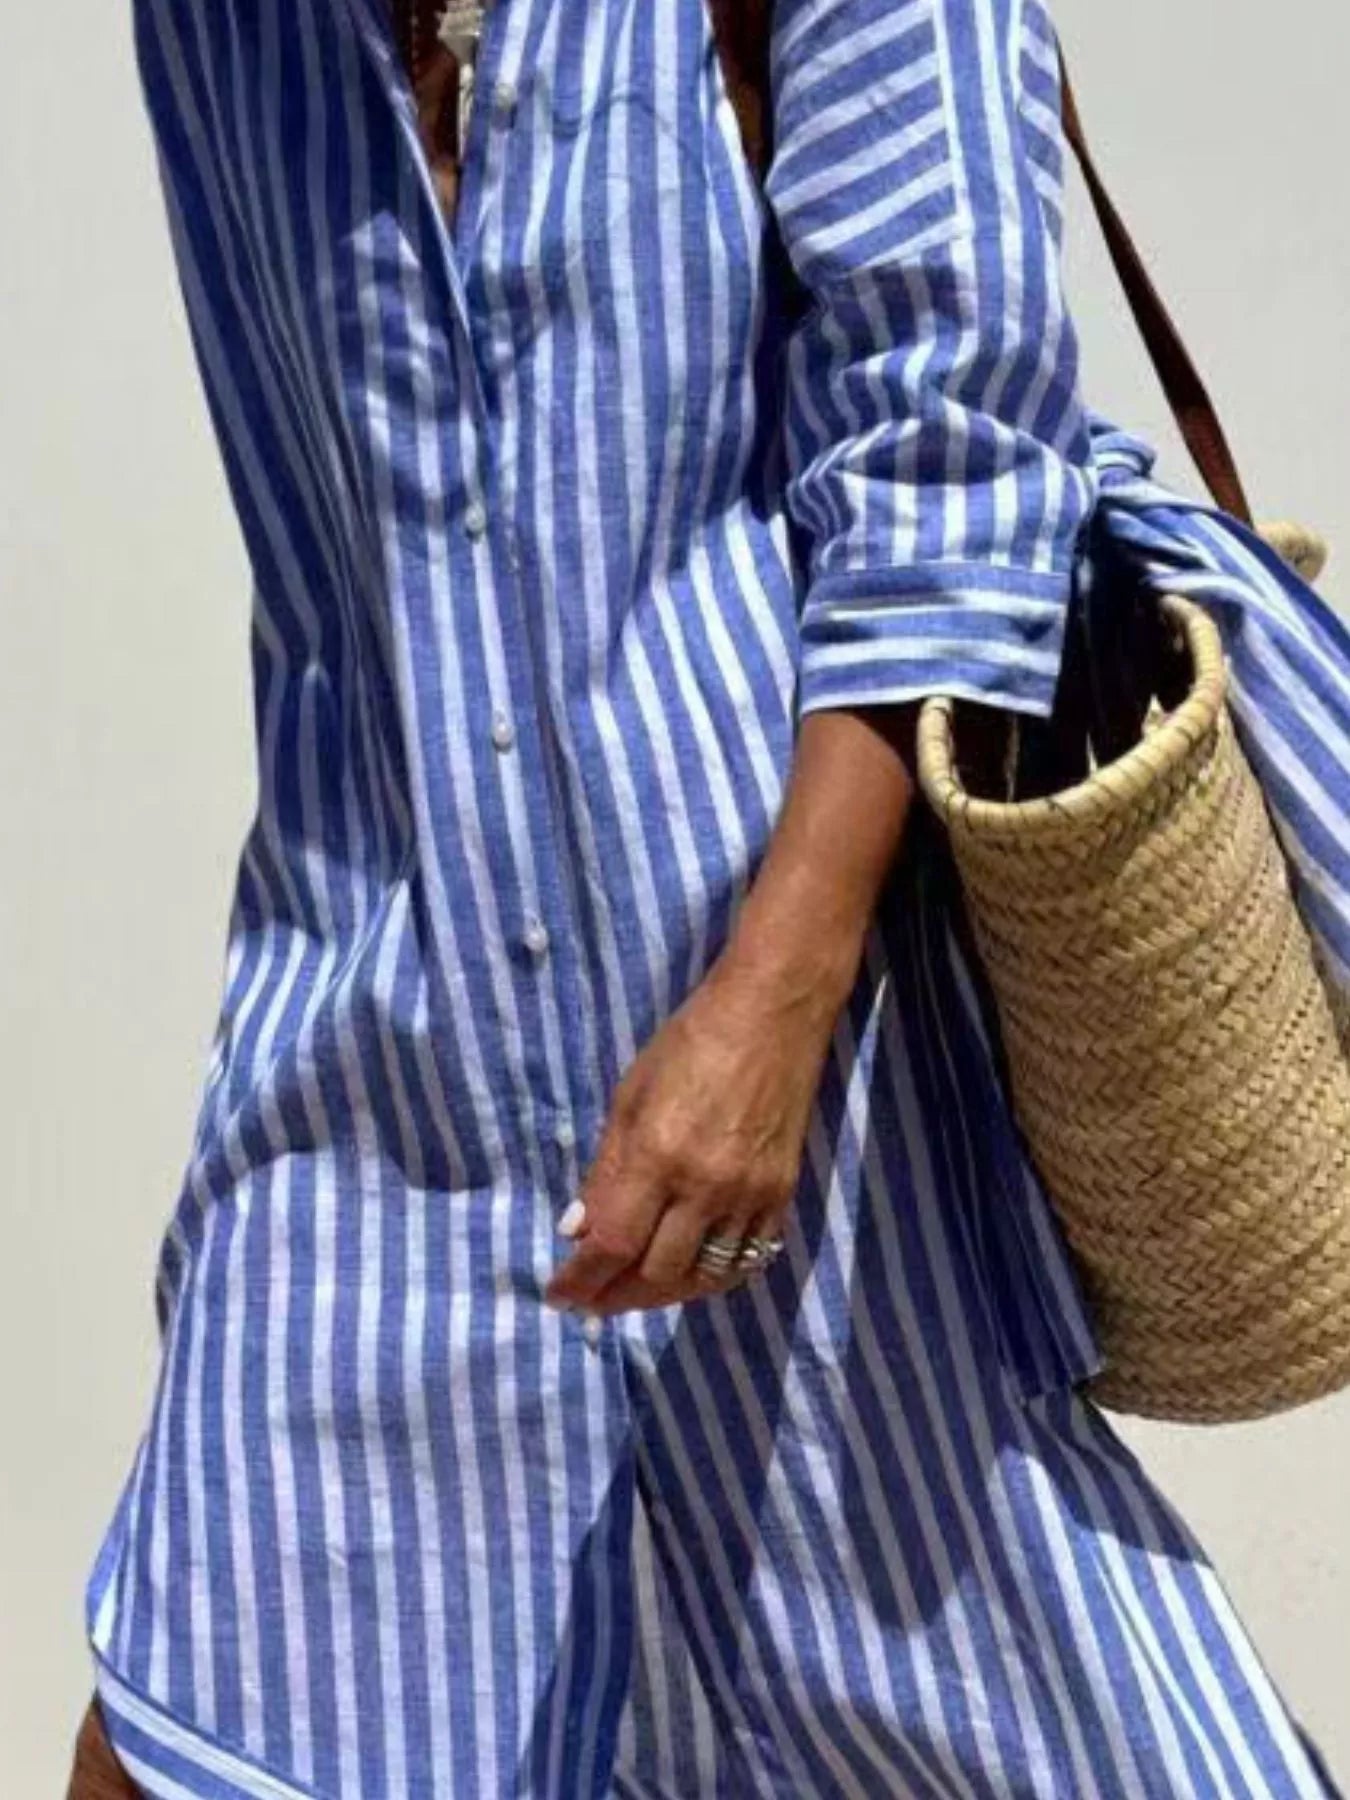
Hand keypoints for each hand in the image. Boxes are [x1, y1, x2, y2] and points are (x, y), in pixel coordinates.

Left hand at [542, 937, 848, 1316]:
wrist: (771, 1016)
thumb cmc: (688, 1043)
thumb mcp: (629, 1097)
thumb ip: (605, 1169)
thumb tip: (577, 1230)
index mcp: (658, 1155)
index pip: (612, 1244)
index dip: (581, 1280)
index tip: (559, 1295)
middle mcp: (705, 1186)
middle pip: (656, 1273)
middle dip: (615, 1294)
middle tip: (591, 1297)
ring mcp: (749, 1195)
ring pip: (702, 1277)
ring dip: (661, 1293)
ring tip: (633, 1290)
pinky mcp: (781, 1195)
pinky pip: (745, 1260)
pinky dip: (710, 1277)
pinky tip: (687, 1272)